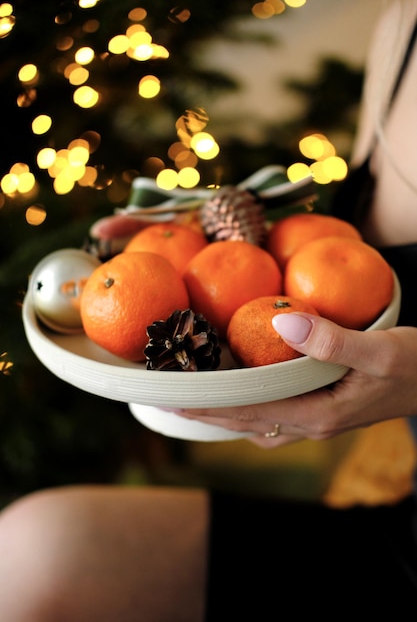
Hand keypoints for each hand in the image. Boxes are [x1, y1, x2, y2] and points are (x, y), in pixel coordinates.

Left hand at [175, 313, 416, 447]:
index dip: (206, 404)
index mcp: (318, 414)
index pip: (247, 411)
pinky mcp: (324, 408)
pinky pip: (274, 413)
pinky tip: (243, 391)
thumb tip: (281, 321)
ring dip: (224, 411)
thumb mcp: (380, 350)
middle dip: (204, 412)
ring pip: (257, 421)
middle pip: (244, 421)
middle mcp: (312, 424)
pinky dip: (250, 405)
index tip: (169, 396)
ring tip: (195, 397)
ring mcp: (318, 420)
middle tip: (164, 398)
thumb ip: (334, 341)